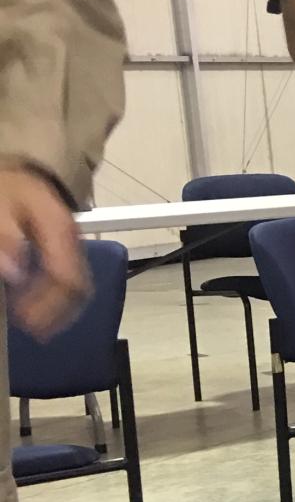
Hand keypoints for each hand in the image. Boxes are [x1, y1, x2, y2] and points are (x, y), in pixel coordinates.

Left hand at [0, 162, 88, 338]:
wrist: (24, 172)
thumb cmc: (11, 188)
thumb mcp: (1, 206)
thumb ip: (7, 238)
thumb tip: (14, 273)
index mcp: (61, 232)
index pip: (68, 279)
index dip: (49, 306)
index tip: (25, 320)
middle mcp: (73, 243)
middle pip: (79, 288)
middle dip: (57, 314)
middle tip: (32, 329)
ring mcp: (73, 248)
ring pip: (79, 288)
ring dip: (59, 310)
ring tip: (37, 325)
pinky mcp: (67, 252)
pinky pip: (71, 281)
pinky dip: (59, 299)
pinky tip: (40, 306)